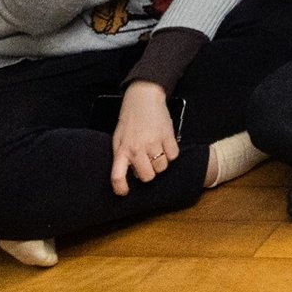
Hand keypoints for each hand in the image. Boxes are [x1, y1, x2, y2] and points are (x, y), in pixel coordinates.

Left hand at [108, 80, 180, 196]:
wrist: (143, 99)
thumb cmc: (130, 120)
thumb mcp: (118, 139)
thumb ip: (122, 157)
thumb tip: (132, 174)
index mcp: (122, 150)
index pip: (117, 176)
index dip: (120, 188)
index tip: (124, 192)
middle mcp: (137, 148)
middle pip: (148, 176)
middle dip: (149, 172)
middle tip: (147, 163)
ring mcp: (153, 142)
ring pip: (162, 167)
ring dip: (161, 163)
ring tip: (156, 151)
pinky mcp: (168, 136)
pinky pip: (173, 155)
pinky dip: (171, 153)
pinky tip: (165, 145)